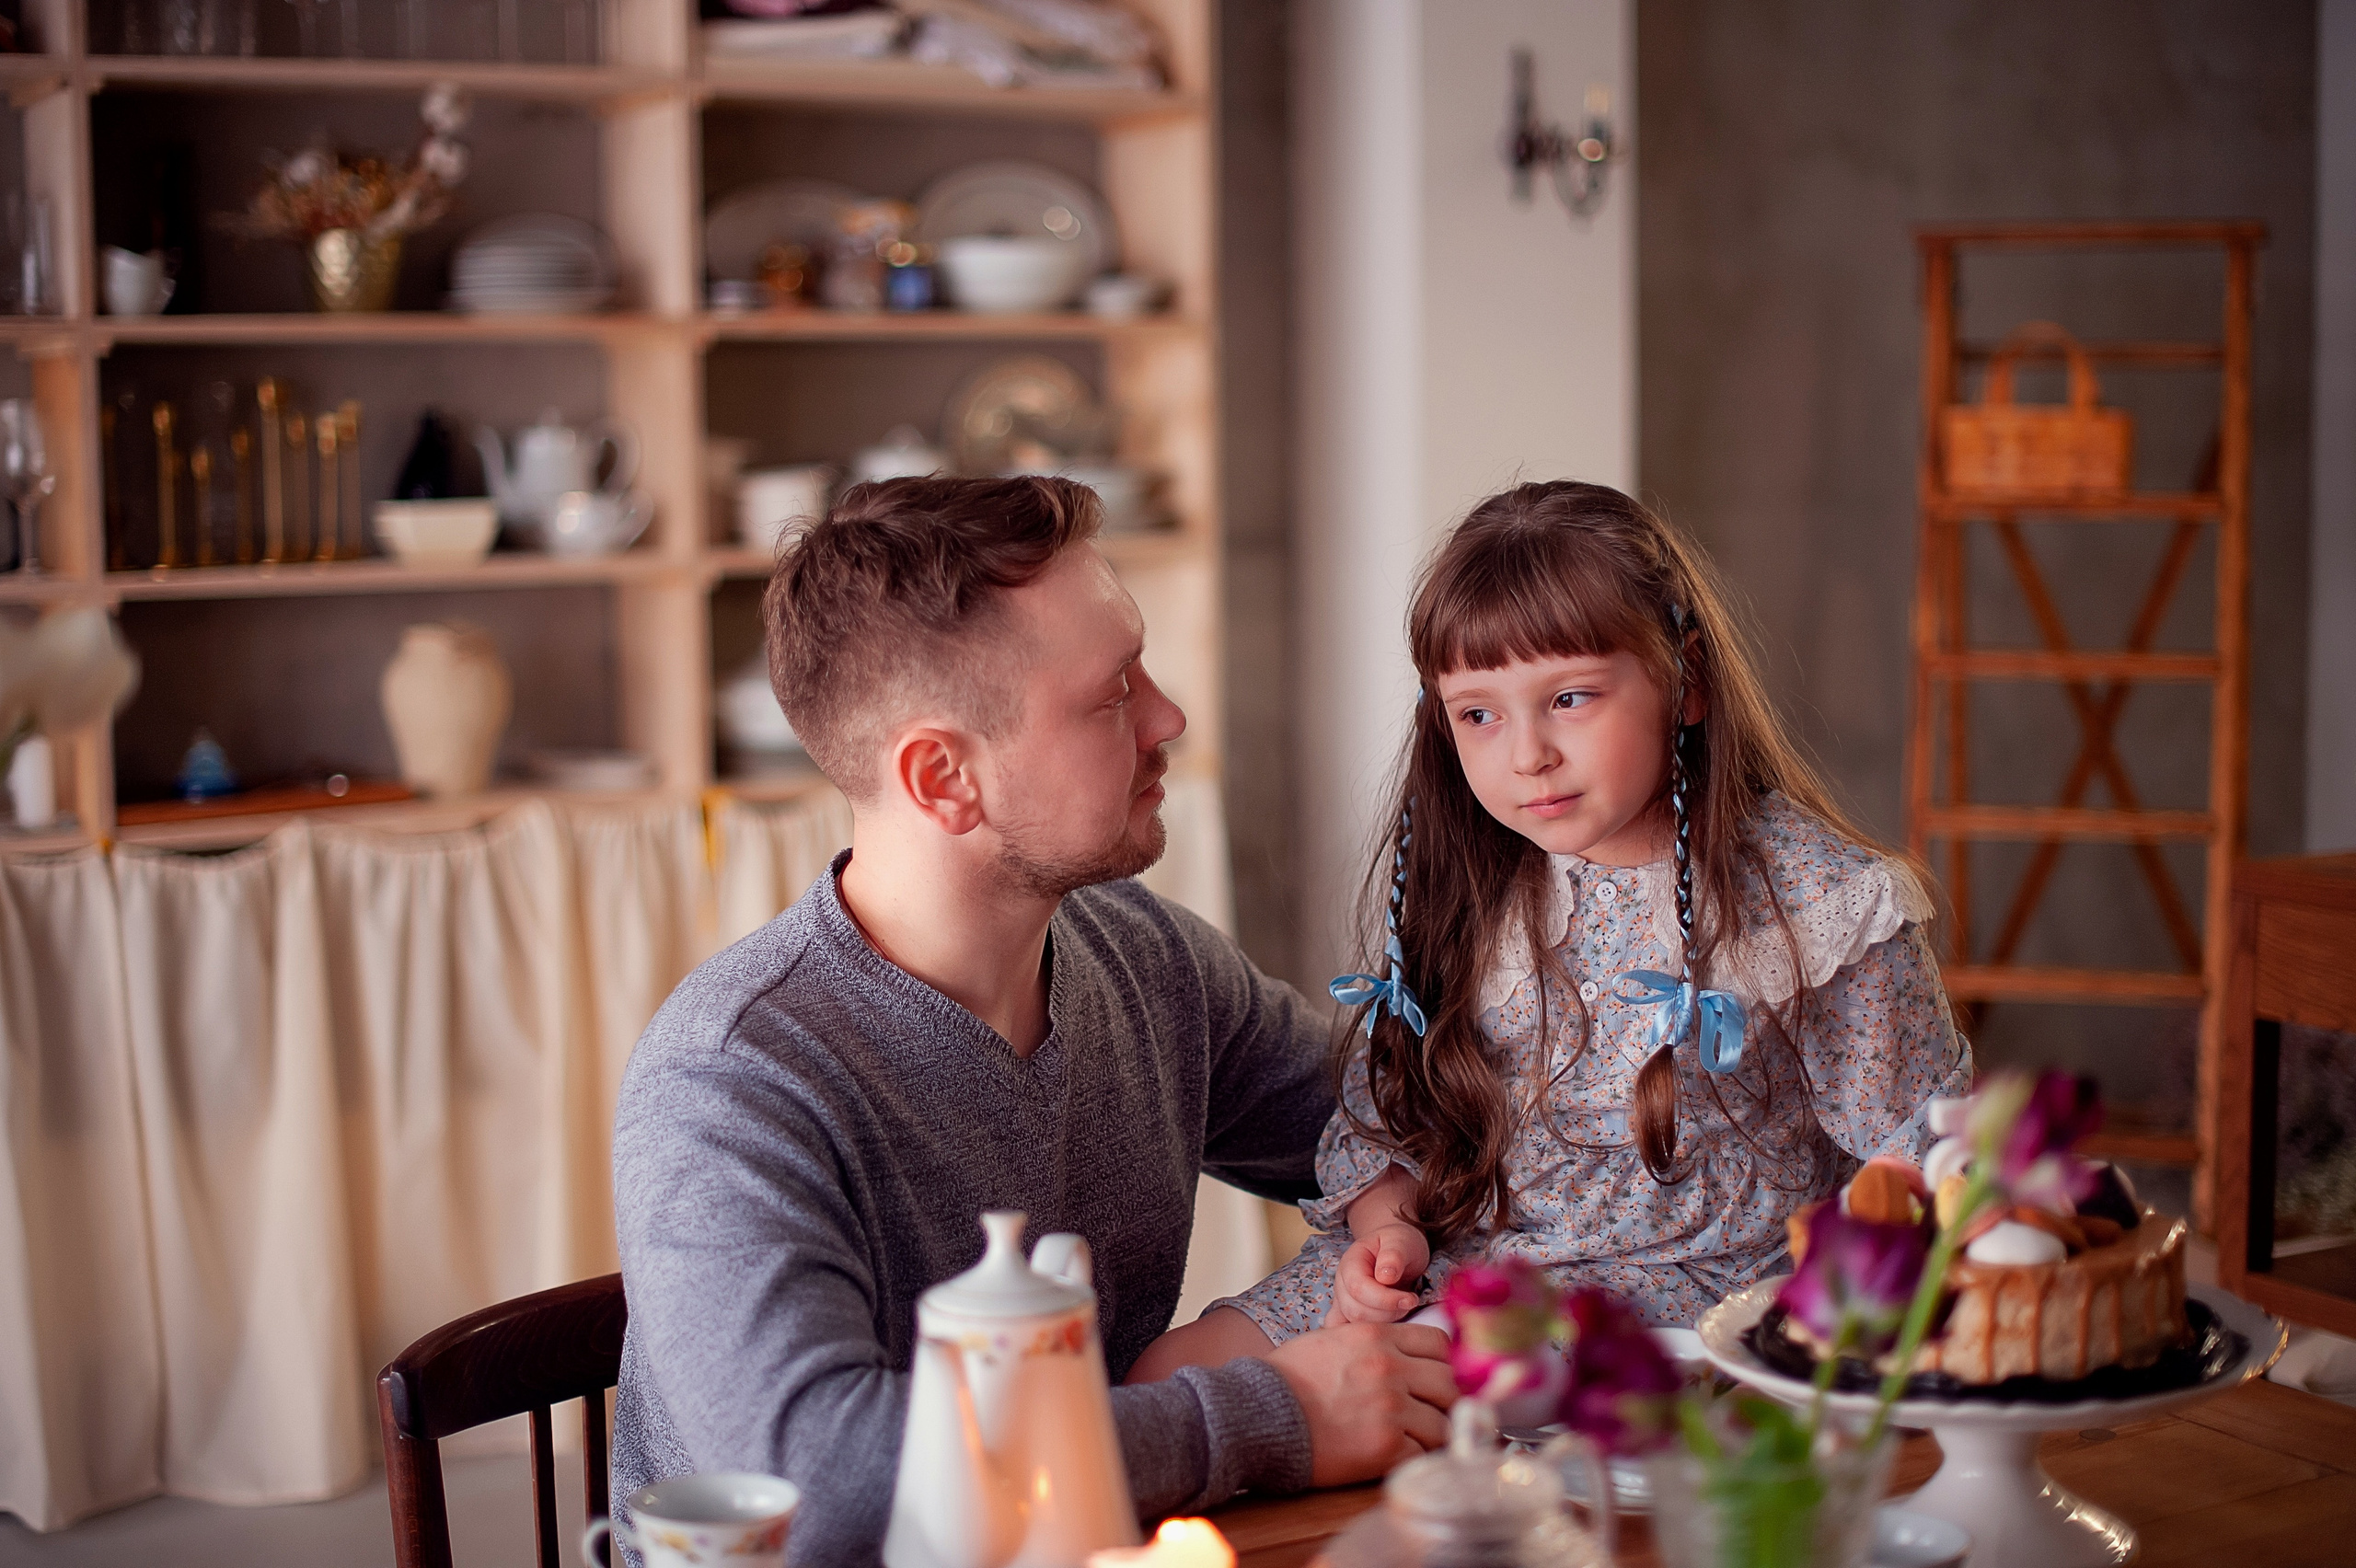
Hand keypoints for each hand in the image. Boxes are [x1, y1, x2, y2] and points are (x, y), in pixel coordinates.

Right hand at [1264, 1320, 1455, 1486]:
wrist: (1256, 1416)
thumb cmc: (1287, 1380)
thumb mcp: (1331, 1340)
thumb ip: (1372, 1343)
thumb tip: (1403, 1354)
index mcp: (1377, 1337)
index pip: (1439, 1343)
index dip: (1443, 1362)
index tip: (1436, 1379)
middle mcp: (1390, 1368)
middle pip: (1450, 1383)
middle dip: (1446, 1401)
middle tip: (1434, 1414)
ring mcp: (1391, 1408)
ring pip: (1443, 1422)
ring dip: (1433, 1434)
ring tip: (1415, 1441)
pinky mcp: (1385, 1447)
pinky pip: (1422, 1454)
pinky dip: (1414, 1458)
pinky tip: (1395, 1457)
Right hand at [1325, 1221, 1429, 1325]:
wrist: (1397, 1250)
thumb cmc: (1399, 1244)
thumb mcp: (1400, 1241)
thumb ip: (1393, 1254)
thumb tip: (1386, 1276)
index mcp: (1350, 1264)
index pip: (1358, 1288)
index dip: (1386, 1299)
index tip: (1411, 1299)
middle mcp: (1341, 1286)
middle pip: (1355, 1311)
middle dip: (1388, 1313)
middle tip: (1410, 1304)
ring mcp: (1343, 1304)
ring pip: (1354, 1327)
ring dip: (1384, 1325)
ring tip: (1403, 1312)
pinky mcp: (1349, 1318)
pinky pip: (1348, 1334)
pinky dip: (1365, 1339)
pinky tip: (1386, 1334)